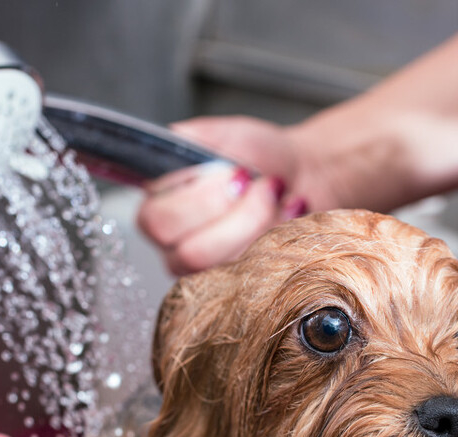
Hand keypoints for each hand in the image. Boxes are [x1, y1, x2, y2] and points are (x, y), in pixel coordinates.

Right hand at [137, 116, 315, 274]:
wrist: (299, 173)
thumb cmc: (256, 155)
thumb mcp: (219, 134)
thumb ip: (186, 140)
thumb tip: (169, 149)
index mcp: (157, 206)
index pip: (158, 221)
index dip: (202, 200)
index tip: (239, 174)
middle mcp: (173, 245)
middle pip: (190, 253)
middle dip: (239, 216)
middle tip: (263, 185)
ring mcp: (205, 270)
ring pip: (227, 266)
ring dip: (261, 225)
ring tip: (278, 193)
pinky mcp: (238, 282)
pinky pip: (255, 273)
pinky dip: (279, 235)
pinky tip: (291, 209)